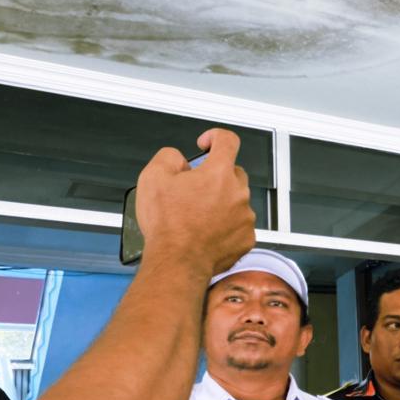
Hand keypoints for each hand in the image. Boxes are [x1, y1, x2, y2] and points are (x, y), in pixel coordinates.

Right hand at [136, 127, 253, 278]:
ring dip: (221, 202)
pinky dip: (226, 225)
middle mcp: (238, 193)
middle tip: (194, 189)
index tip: (207, 144)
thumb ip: (168, 157)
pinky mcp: (247, 238)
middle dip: (215, 176)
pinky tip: (206, 231)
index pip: (228, 140)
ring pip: (236, 200)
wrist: (178, 262)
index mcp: (218, 173)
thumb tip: (178, 160)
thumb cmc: (167, 225)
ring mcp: (246, 217)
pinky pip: (239, 225)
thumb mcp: (152, 177)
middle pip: (233, 172)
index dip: (215, 137)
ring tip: (196, 215)